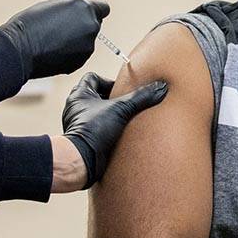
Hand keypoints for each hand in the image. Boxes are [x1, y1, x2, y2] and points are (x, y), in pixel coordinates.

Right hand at [0, 0, 109, 79]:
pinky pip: (80, 53)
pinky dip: (72, 51)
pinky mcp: (81, 61)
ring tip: (54, 39)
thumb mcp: (48, 4)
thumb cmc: (29, 24)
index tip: (80, 12)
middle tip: (62, 25)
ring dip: (77, 38)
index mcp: (84, 7)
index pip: (103, 7)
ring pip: (87, 39)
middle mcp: (91, 25)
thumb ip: (65, 1)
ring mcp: (87, 45)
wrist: (19, 50)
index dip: (92, 9)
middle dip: (82, 23)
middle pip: (95, 23)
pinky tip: (54, 50)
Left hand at [61, 72, 167, 188]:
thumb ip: (140, 97)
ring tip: (126, 117)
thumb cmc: (91, 132)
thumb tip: (159, 87)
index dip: (109, 81)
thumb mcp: (121, 109)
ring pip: (98, 113)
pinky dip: (109, 129)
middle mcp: (77, 108)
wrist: (82, 160)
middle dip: (113, 99)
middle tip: (127, 102)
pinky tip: (121, 133)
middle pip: (98, 95)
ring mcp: (81, 123)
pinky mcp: (86, 137)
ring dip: (112, 115)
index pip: (93, 78)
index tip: (122, 88)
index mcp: (80, 95)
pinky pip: (99, 128)